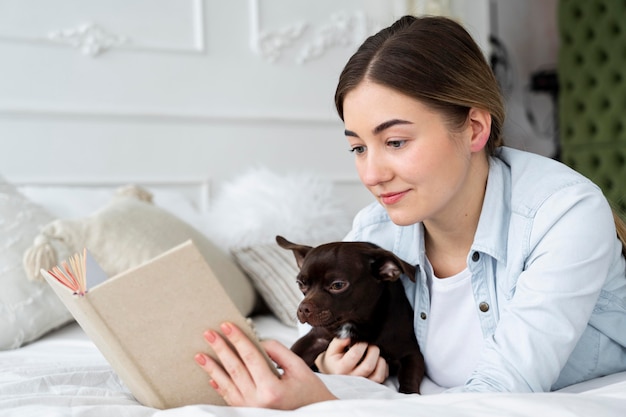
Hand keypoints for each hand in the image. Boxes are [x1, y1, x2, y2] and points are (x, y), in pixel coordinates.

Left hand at [195, 322, 336, 408]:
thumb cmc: (310, 393)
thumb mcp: (299, 368)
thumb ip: (278, 351)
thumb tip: (258, 342)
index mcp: (272, 389)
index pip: (250, 357)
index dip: (238, 339)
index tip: (226, 325)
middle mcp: (258, 401)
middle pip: (234, 369)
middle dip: (221, 349)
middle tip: (208, 333)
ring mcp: (251, 410)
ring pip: (227, 385)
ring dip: (212, 368)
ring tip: (200, 355)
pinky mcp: (249, 413)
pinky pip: (230, 398)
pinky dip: (219, 387)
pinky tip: (211, 377)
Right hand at [314, 337, 388, 383]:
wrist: (334, 373)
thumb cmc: (334, 359)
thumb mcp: (332, 349)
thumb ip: (340, 341)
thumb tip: (351, 337)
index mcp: (340, 369)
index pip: (355, 355)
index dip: (362, 344)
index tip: (362, 340)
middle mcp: (351, 379)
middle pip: (368, 366)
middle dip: (373, 350)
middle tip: (371, 345)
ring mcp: (361, 385)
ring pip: (377, 375)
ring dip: (380, 361)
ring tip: (375, 354)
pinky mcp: (370, 387)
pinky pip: (381, 378)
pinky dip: (383, 368)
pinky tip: (377, 361)